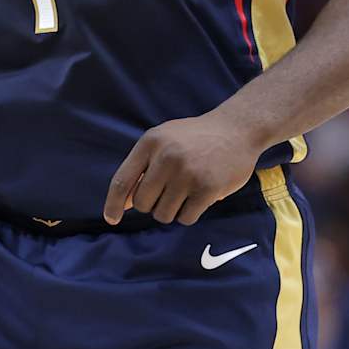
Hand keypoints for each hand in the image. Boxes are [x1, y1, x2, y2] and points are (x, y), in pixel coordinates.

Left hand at [103, 111, 263, 225]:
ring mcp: (187, 173)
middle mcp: (166, 157)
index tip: (111, 219)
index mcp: (151, 142)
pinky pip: (186, 218)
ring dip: (172, 210)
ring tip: (185, 193)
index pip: (122, 181)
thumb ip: (143, 167)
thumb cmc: (196, 137)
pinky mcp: (207, 188)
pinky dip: (189, 213)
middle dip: (153, 204)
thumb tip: (125, 203)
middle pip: (143, 203)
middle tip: (168, 193)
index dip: (113, 204)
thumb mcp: (164, 140)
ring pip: (163, 214)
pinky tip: (199, 197)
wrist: (237, 129)